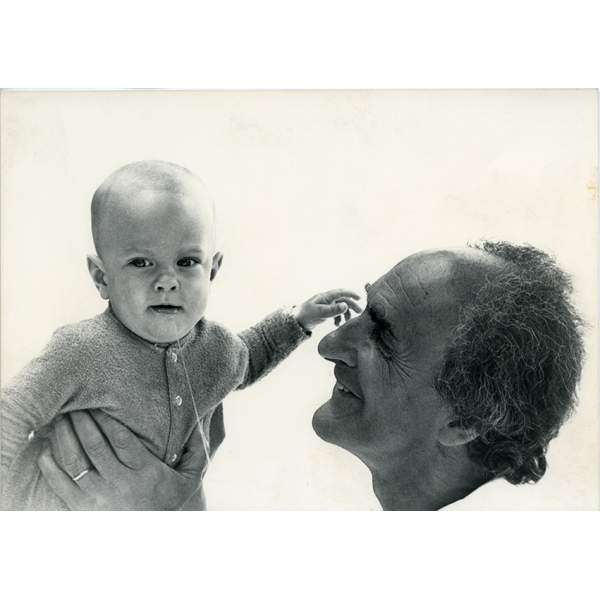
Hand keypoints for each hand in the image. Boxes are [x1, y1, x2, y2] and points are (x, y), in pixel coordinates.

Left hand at [38, 410, 205, 509]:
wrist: (155, 538)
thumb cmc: (172, 501)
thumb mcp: (192, 477)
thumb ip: (197, 448)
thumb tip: (200, 419)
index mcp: (146, 472)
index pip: (122, 439)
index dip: (107, 418)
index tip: (98, 400)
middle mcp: (121, 483)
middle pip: (95, 446)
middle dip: (82, 420)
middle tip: (72, 401)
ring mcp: (100, 498)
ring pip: (77, 463)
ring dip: (65, 438)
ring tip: (58, 418)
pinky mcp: (84, 509)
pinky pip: (62, 486)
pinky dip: (51, 467)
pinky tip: (44, 449)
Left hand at [294, 288, 360, 331]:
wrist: (296, 322)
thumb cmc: (306, 315)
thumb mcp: (320, 312)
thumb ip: (332, 310)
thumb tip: (345, 305)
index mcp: (325, 297)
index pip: (341, 292)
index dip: (351, 294)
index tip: (359, 298)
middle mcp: (327, 300)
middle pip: (342, 300)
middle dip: (351, 305)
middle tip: (359, 312)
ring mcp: (326, 306)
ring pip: (340, 307)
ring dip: (345, 313)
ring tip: (347, 321)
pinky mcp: (324, 313)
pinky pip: (335, 313)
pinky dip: (338, 318)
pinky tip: (337, 324)